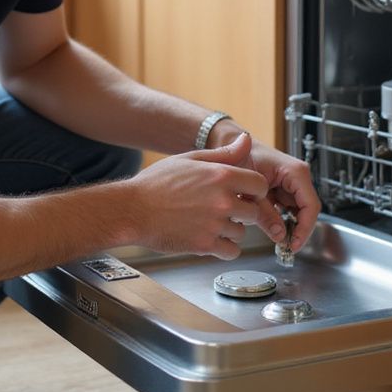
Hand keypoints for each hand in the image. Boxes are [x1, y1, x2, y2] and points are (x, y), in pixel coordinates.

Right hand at [126, 134, 268, 259]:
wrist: (131, 210)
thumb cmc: (156, 183)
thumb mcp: (189, 159)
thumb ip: (223, 153)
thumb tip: (246, 139)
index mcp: (220, 176)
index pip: (260, 185)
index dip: (254, 190)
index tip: (244, 193)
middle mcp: (222, 200)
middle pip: (254, 211)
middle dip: (242, 211)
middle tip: (224, 209)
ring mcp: (215, 224)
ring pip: (242, 232)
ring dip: (231, 229)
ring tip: (209, 222)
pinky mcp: (205, 245)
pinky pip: (232, 251)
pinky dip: (224, 248)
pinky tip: (210, 237)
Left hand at [207, 121, 319, 251]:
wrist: (229, 150)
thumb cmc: (238, 159)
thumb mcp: (249, 190)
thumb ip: (264, 213)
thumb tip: (280, 235)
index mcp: (294, 171)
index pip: (310, 206)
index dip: (305, 228)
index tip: (294, 244)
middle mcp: (297, 177)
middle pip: (307, 211)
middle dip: (298, 231)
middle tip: (286, 249)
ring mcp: (292, 184)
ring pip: (299, 212)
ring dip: (290, 227)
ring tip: (279, 243)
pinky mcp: (285, 190)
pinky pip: (289, 210)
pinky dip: (283, 221)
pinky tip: (273, 230)